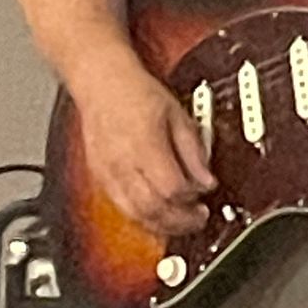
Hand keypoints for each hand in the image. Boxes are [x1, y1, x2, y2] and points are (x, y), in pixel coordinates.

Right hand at [71, 50, 216, 237]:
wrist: (101, 83)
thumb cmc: (136, 94)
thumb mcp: (177, 113)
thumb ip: (194, 149)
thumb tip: (206, 179)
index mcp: (144, 143)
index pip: (171, 187)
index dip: (192, 196)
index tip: (206, 191)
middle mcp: (122, 162)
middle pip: (152, 208)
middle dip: (180, 220)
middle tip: (198, 217)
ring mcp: (108, 173)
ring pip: (135, 215)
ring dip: (162, 225)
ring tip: (181, 221)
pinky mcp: (101, 179)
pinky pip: (123, 208)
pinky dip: (144, 217)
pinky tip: (159, 214)